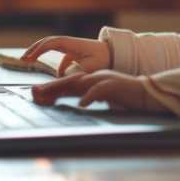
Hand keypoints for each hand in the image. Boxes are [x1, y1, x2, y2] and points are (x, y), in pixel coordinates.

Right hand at [21, 36, 110, 74]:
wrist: (117, 56)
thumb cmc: (105, 61)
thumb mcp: (90, 69)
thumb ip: (74, 73)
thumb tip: (60, 77)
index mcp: (73, 44)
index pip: (51, 43)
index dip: (38, 50)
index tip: (28, 58)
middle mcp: (71, 44)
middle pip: (48, 42)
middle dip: (34, 49)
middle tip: (23, 59)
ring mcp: (73, 49)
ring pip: (53, 50)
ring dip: (42, 54)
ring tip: (30, 62)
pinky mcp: (77, 56)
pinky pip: (63, 60)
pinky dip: (58, 67)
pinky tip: (58, 77)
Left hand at [30, 70, 167, 113]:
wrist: (146, 92)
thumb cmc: (125, 96)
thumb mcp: (103, 95)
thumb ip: (90, 96)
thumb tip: (77, 101)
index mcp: (91, 79)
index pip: (68, 83)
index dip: (51, 89)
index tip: (35, 95)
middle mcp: (94, 77)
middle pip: (68, 81)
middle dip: (49, 88)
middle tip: (33, 93)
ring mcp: (104, 79)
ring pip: (79, 83)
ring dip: (62, 89)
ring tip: (48, 95)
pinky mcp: (114, 85)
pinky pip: (100, 91)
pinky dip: (90, 96)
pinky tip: (82, 104)